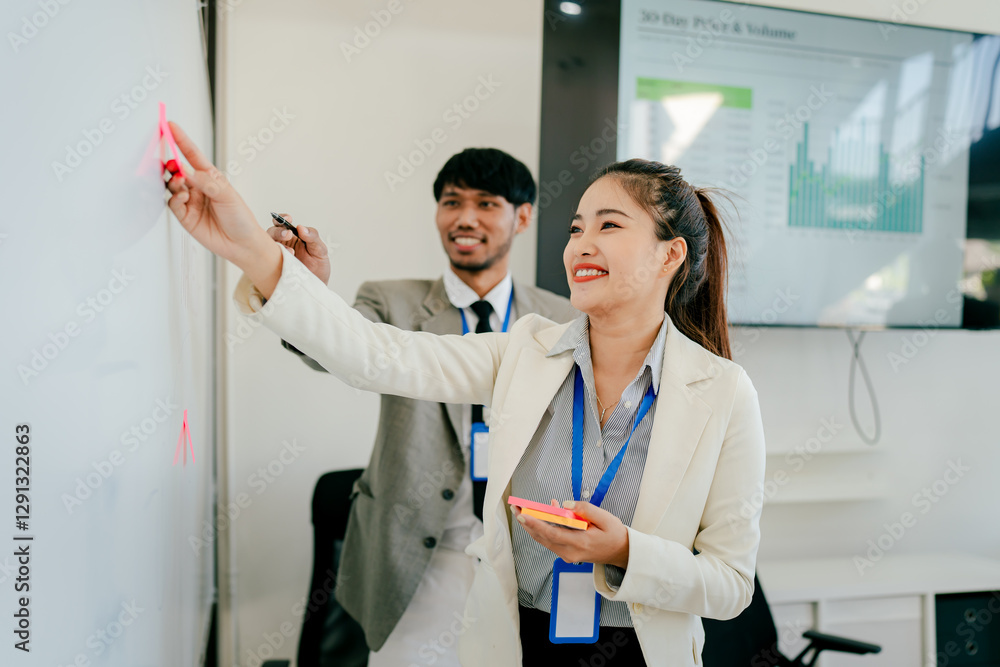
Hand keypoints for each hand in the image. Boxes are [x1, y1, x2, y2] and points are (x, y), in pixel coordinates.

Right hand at [164, 122, 270, 267]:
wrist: (242, 244)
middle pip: (177, 170)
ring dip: (173, 181)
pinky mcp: (184, 217)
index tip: (169, 125)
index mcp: (210, 177)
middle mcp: (197, 187)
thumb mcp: (228, 195)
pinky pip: (173, 204)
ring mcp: (190, 201)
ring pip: (172, 186)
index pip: (192, 154)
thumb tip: (187, 173)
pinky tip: (182, 197)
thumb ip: (206, 183)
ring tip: (179, 180)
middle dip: (171, 163)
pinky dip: (174, 198)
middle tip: (171, 162)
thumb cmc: (241, 218)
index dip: (180, 140)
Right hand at [267, 214, 330, 283]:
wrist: (316, 286)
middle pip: (272, 232)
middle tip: (288, 235)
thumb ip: (313, 238)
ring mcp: (275, 255)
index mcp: (292, 236)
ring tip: (290, 253)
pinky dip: (272, 259)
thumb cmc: (317, 267)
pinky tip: (283, 262)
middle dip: (278, 231)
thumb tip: (301, 227)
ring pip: (266, 245)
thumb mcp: (320, 251)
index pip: (282, 222)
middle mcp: (281, 243)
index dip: (281, 218)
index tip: (288, 219)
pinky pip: (266, 261)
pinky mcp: (272, 268)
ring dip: (275, 245)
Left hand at [514, 500, 629, 568]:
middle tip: (515, 508)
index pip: (552, 533)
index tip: (522, 514)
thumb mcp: (605, 517)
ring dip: (532, 525)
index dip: (535, 524)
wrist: (622, 552)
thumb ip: (585, 509)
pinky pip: (551, 540)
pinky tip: (546, 512)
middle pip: (542, 537)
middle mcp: (570, 553)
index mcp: (580, 543)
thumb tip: (564, 504)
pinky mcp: (567, 553)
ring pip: (544, 540)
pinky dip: (544, 527)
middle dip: (526, 522)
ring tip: (522, 509)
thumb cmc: (614, 534)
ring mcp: (568, 555)